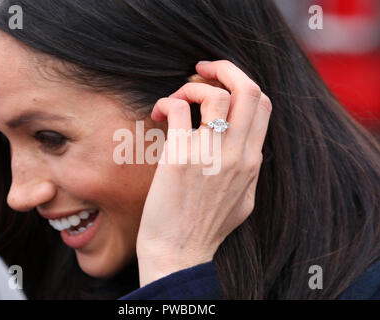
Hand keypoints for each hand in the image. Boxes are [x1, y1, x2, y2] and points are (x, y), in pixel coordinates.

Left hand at [136, 60, 271, 286]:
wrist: (179, 253)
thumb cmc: (206, 227)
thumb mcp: (244, 200)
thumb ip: (249, 170)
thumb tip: (248, 147)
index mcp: (252, 161)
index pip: (263, 105)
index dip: (242, 84)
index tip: (221, 83)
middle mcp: (238, 155)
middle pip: (249, 90)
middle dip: (225, 68)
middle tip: (202, 69)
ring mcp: (210, 156)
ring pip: (214, 95)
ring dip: (192, 87)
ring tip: (177, 100)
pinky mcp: (180, 158)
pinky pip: (180, 110)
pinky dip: (169, 102)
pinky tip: (160, 113)